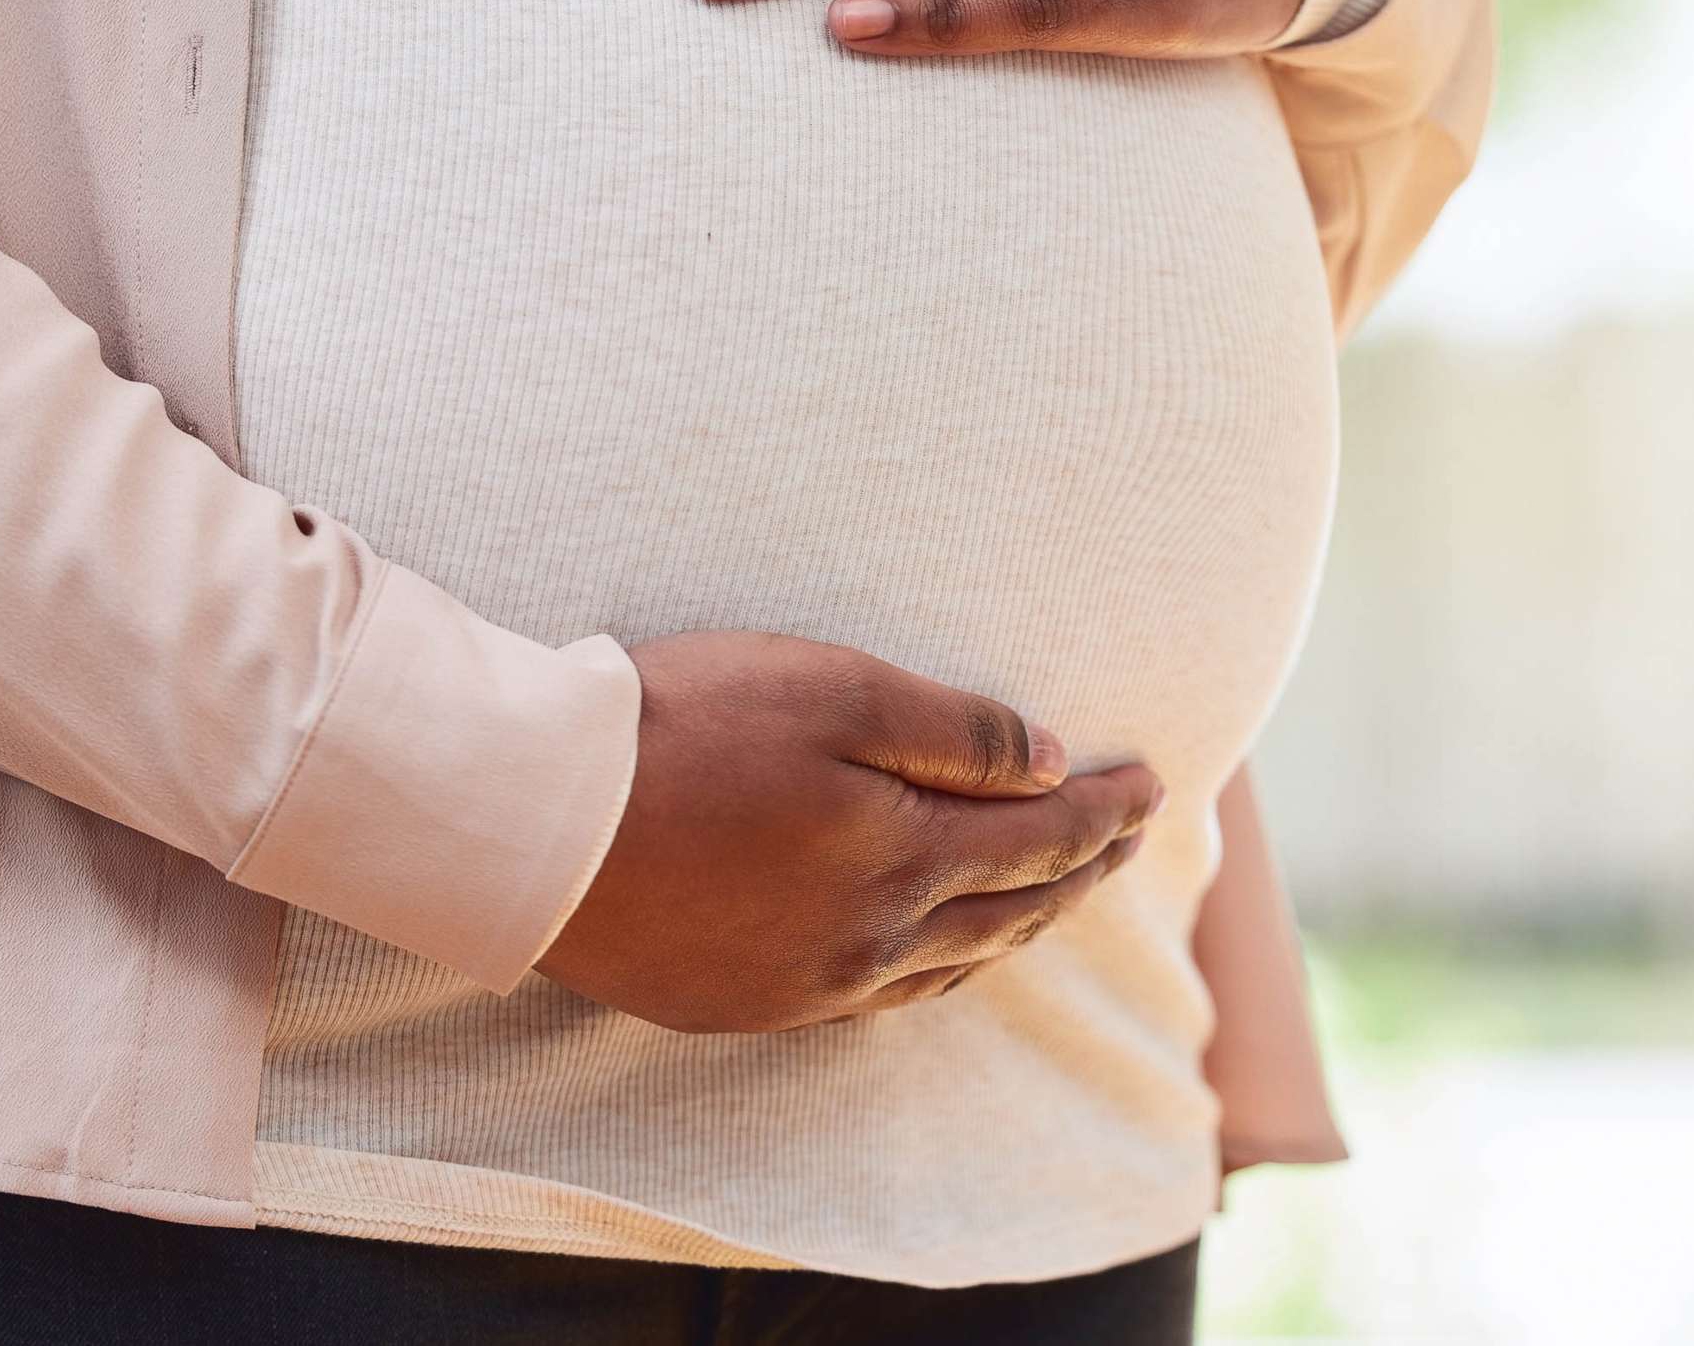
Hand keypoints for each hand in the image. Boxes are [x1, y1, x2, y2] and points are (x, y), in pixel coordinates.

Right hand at [536, 630, 1163, 1033]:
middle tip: (1132, 835)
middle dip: (1083, 869)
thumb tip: (1052, 763)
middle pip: (1012, 911)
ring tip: (1058, 895)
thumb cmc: (683, 729)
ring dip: (1020, 927)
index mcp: (904, 855)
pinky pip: (883, 1000)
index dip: (1107, 809)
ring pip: (954, 967)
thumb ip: (954, 731)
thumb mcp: (834, 690)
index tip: (1155, 782)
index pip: (1042, 838)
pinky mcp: (749, 1003)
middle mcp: (874, 938)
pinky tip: (942, 957)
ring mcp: (811, 983)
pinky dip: (941, 971)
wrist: (538, 819)